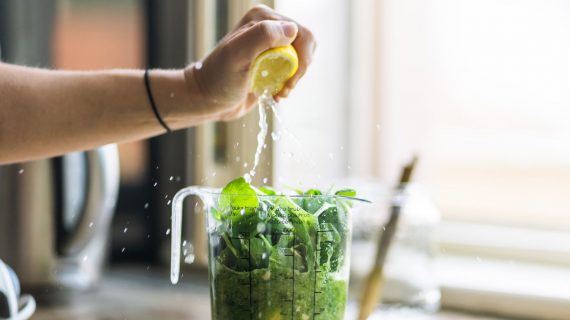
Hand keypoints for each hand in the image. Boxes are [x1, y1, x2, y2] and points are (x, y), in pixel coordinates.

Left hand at [184, 5, 315, 121]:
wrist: (207, 100)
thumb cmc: (218, 78)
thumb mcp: (237, 54)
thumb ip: (262, 36)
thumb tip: (292, 29)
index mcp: (262, 18)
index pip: (300, 33)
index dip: (301, 59)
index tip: (288, 80)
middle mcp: (268, 27)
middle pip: (305, 45)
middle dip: (299, 70)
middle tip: (285, 87)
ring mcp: (270, 45)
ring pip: (301, 58)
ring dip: (294, 79)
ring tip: (279, 91)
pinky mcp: (271, 62)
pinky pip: (293, 70)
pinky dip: (289, 84)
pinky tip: (276, 93)